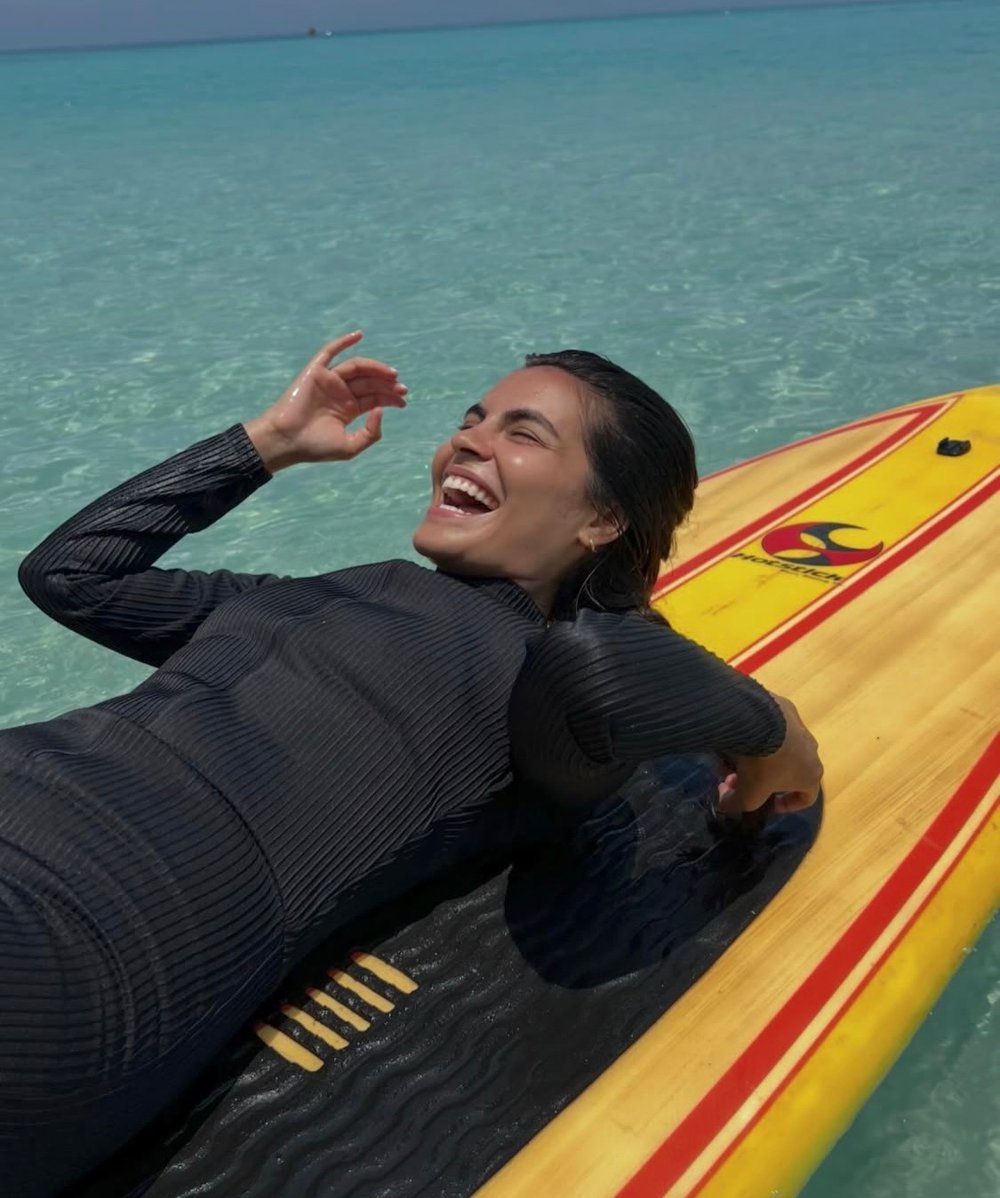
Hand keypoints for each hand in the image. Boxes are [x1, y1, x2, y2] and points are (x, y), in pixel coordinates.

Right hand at [244, 331, 407, 471]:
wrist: (287, 441)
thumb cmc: (315, 448)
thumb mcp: (351, 446)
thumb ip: (371, 433)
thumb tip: (381, 410)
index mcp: (348, 410)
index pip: (374, 398)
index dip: (391, 398)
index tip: (404, 401)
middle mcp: (340, 393)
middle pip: (369, 382)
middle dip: (387, 384)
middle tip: (402, 388)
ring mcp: (328, 381)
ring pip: (356, 368)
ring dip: (375, 368)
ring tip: (391, 374)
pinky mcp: (315, 372)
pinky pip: (329, 352)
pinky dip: (343, 342)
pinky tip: (359, 335)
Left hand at [717, 693, 822, 816]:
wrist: (758, 722)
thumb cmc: (762, 766)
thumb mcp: (747, 795)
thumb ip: (737, 805)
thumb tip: (725, 801)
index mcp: (811, 775)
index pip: (806, 798)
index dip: (786, 806)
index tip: (766, 804)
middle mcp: (812, 751)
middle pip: (785, 773)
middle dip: (759, 780)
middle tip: (736, 779)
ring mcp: (800, 728)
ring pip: (778, 749)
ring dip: (757, 759)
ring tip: (732, 758)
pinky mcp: (787, 709)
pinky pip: (773, 728)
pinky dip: (758, 736)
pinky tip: (740, 737)